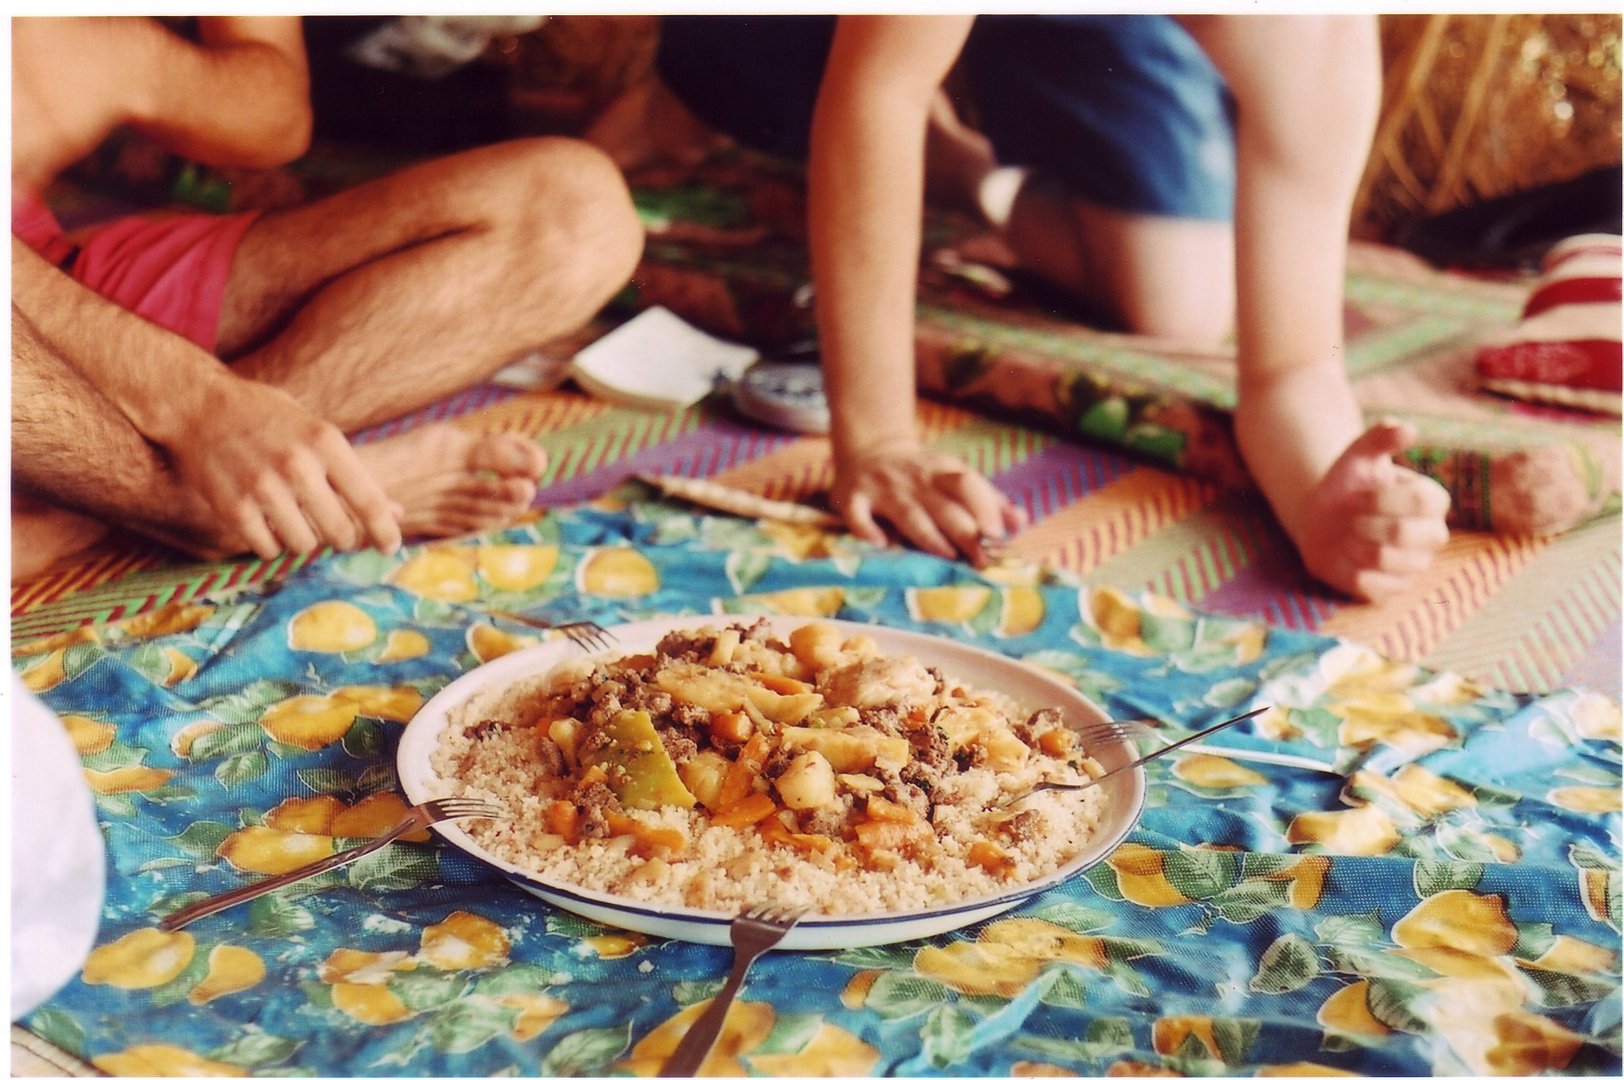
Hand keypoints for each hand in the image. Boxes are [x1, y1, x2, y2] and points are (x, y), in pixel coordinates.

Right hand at [165, 377, 401, 559]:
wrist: (199, 405)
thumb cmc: (270, 420)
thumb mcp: (318, 434)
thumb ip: (355, 475)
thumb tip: (396, 514)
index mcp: (326, 443)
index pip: (370, 502)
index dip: (385, 532)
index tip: (390, 547)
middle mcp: (298, 466)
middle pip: (341, 532)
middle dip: (344, 539)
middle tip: (337, 533)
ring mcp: (263, 487)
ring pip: (305, 546)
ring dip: (306, 541)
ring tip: (296, 520)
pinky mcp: (232, 507)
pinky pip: (268, 549)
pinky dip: (273, 545)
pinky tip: (269, 525)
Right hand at [831, 446, 1024, 567]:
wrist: (871, 447)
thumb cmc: (923, 473)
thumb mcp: (955, 476)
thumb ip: (988, 499)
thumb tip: (1021, 522)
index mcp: (943, 471)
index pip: (967, 484)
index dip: (984, 507)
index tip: (998, 534)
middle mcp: (915, 478)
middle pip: (944, 506)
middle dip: (965, 533)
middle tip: (981, 561)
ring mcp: (883, 487)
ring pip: (909, 513)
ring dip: (928, 534)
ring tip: (946, 555)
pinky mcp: (853, 497)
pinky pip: (858, 515)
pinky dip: (867, 529)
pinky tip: (882, 544)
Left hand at [1293, 420, 1449, 599]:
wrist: (1323, 519)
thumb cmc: (1347, 484)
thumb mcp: (1359, 455)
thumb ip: (1381, 437)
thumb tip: (1407, 428)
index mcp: (1432, 500)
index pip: (1427, 501)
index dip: (1385, 499)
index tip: (1356, 496)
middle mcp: (1432, 535)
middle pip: (1407, 534)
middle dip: (1365, 523)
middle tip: (1349, 517)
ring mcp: (1415, 565)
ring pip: (1387, 561)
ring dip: (1353, 544)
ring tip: (1347, 535)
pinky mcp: (1393, 590)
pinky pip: (1374, 588)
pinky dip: (1349, 571)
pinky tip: (1345, 558)